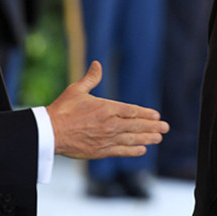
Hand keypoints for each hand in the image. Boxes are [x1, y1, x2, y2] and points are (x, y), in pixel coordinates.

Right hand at [46, 61, 168, 158]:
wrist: (51, 132)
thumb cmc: (63, 109)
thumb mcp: (77, 90)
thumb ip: (91, 78)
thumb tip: (97, 64)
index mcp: (106, 108)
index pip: (132, 110)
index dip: (146, 113)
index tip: (156, 115)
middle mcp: (110, 124)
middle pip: (136, 125)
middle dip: (153, 126)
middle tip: (165, 127)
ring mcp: (107, 138)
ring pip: (132, 139)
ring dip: (147, 138)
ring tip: (159, 138)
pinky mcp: (101, 151)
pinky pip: (122, 151)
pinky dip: (133, 151)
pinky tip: (142, 150)